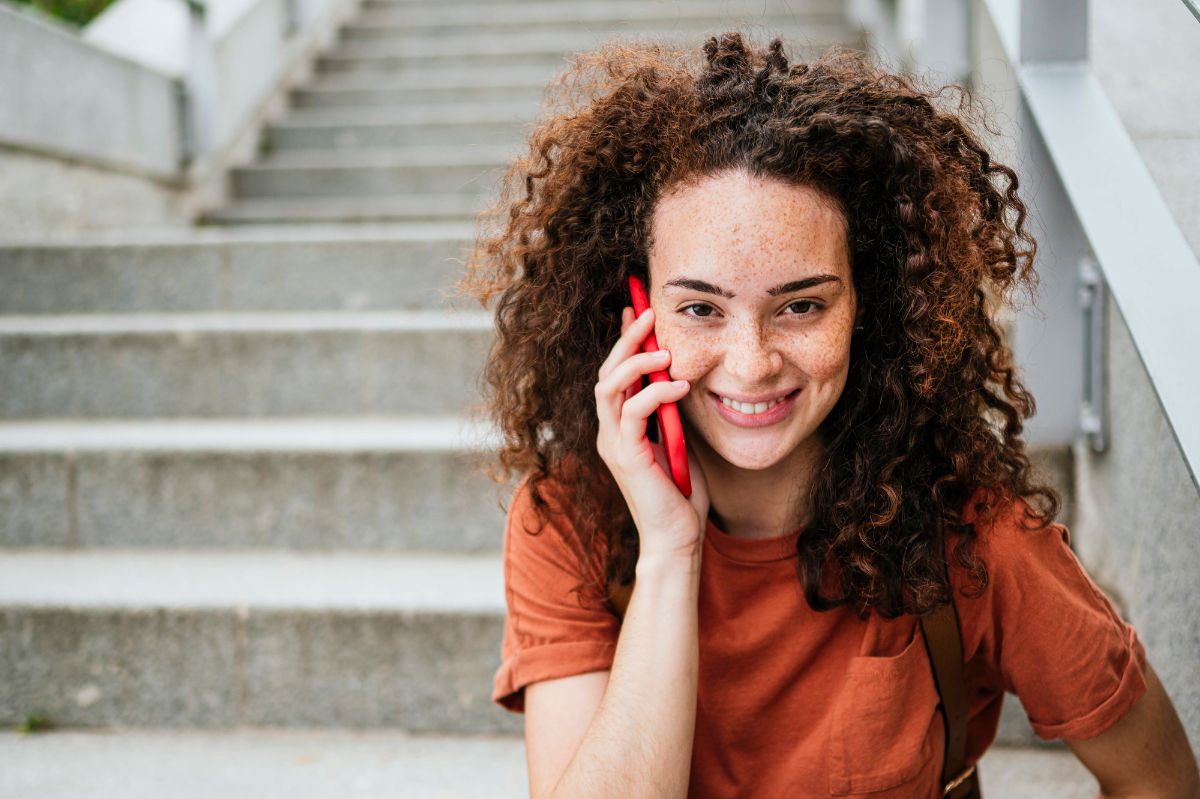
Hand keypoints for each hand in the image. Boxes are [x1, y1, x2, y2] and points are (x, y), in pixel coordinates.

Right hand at [594, 305, 709, 560]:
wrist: (677, 538)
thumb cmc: (681, 493)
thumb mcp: (677, 439)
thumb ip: (670, 410)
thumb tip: (678, 374)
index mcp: (618, 428)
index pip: (613, 374)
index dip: (622, 340)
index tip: (635, 309)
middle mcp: (608, 432)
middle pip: (605, 373)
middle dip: (625, 340)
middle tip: (646, 312)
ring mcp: (613, 444)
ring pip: (608, 387)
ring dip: (635, 362)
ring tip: (665, 349)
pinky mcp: (626, 456)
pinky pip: (632, 412)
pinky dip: (656, 393)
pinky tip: (681, 385)